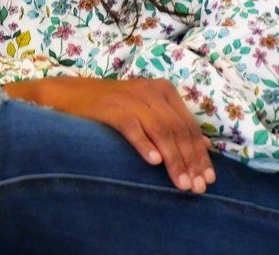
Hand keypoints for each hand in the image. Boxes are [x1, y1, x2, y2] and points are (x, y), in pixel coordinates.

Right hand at [4, 76, 215, 192]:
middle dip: (190, 161)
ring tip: (180, 183)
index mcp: (163, 90)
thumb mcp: (147, 110)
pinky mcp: (110, 107)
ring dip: (173, 160)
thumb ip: (173, 123)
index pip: (188, 125)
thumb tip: (205, 145)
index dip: (200, 154)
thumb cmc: (112, 107)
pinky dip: (144, 144)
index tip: (208, 179)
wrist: (70, 95)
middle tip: (196, 188)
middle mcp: (149, 90)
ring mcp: (129, 97)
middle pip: (178, 129)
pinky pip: (132, 126)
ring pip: (160, 130)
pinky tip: (153, 162)